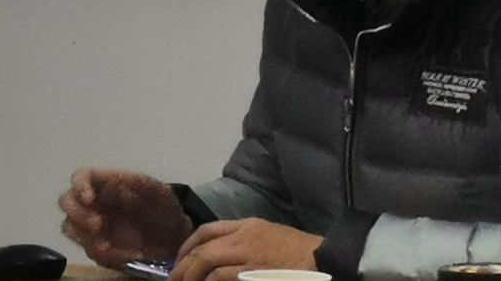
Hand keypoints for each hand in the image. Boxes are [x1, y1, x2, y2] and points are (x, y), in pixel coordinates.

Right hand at [57, 167, 189, 268]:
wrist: (175, 239)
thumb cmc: (164, 209)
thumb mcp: (159, 191)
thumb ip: (140, 183)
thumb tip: (118, 180)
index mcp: (104, 183)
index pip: (81, 176)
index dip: (79, 185)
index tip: (89, 199)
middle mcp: (93, 203)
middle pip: (66, 202)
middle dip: (78, 215)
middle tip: (98, 227)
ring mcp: (93, 227)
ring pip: (70, 229)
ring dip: (86, 239)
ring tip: (110, 248)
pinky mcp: (99, 248)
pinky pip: (91, 253)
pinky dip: (108, 257)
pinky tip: (129, 257)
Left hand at [169, 217, 322, 280]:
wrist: (327, 259)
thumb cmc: (304, 251)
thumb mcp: (271, 235)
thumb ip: (248, 241)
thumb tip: (227, 256)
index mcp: (247, 226)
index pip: (208, 230)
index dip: (189, 244)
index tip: (180, 258)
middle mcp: (242, 238)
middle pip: (202, 248)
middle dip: (184, 264)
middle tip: (173, 278)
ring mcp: (246, 256)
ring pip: (206, 263)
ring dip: (190, 276)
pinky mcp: (252, 274)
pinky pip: (221, 278)